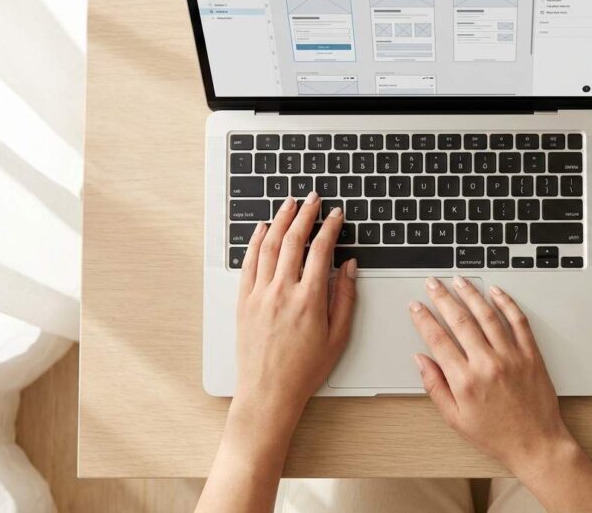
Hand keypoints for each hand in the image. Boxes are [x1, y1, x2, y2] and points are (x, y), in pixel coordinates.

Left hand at [197, 192, 356, 512]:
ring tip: (289, 205)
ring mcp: (259, 295)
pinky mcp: (243, 301)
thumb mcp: (338, 337)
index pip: (321, 250)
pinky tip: (263, 230)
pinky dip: (255, 241)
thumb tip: (348, 266)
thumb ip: (345, 297)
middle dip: (305, 215)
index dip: (330, 227)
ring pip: (268, 246)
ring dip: (280, 221)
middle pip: (293, 240)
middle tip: (313, 199)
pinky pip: (249, 262)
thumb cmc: (305, 370)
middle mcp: (282, 292)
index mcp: (309, 300)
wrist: (268, 392)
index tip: (337, 215)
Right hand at [409, 277, 572, 473]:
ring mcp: (511, 356)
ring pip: (488, 315)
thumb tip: (421, 360)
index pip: (438, 339)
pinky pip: (518, 321)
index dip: (423, 319)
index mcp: (465, 381)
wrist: (536, 444)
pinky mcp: (531, 354)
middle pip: (460, 321)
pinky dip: (507, 303)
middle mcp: (487, 364)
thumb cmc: (497, 436)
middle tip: (433, 283)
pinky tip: (496, 291)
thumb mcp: (455, 419)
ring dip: (471, 293)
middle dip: (442, 297)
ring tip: (459, 280)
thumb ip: (435, 387)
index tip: (416, 306)